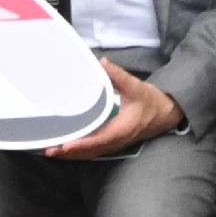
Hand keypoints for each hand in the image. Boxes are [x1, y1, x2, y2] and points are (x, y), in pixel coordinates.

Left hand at [46, 60, 178, 159]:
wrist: (168, 113)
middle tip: (48, 150)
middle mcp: (116, 141)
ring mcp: (115, 144)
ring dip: (72, 154)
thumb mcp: (136, 87)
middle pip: (89, 151)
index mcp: (121, 130)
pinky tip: (68, 147)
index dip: (79, 145)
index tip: (63, 146)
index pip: (96, 140)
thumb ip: (118, 75)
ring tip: (52, 151)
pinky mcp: (114, 143)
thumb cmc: (152, 101)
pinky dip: (80, 151)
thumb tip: (102, 62)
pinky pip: (94, 150)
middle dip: (68, 152)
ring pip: (90, 153)